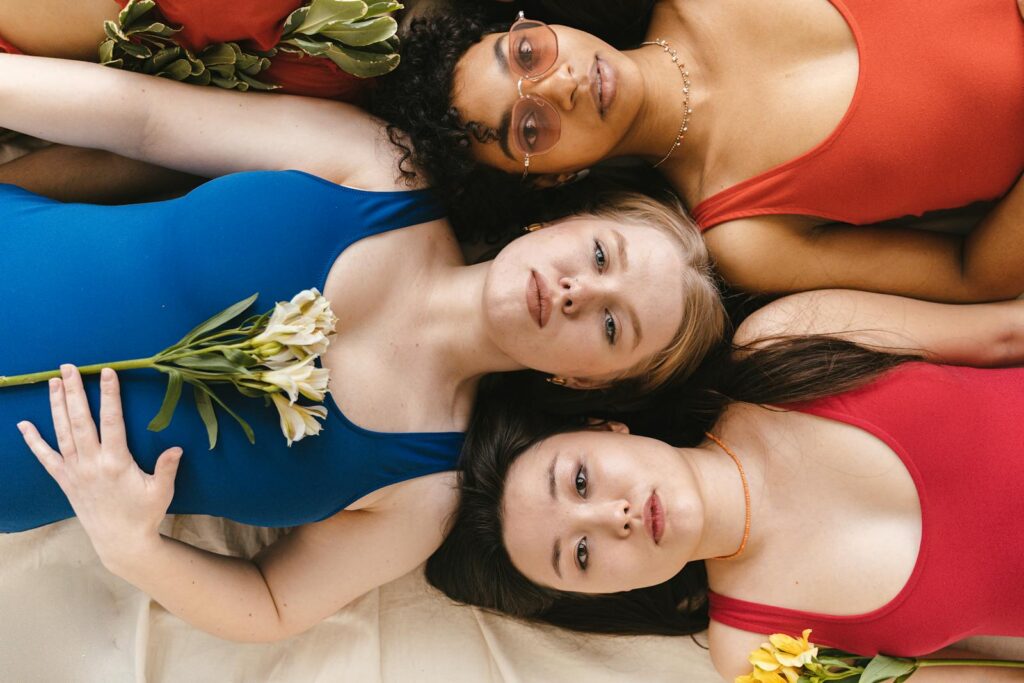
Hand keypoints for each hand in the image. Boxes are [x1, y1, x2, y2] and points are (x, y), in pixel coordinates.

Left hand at [18, 365, 181, 565]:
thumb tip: (177, 448)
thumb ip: (166, 467)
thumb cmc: (145, 515)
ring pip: (62, 432)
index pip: (112, 420)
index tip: (106, 372)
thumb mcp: (162, 491)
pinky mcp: (65, 481)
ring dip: (57, 405)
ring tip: (54, 382)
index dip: (109, 395)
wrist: (119, 542)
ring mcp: (74, 472)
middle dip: (74, 391)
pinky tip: (23, 425)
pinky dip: (33, 441)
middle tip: (69, 367)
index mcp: (116, 462)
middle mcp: (91, 463)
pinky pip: (45, 457)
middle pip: (80, 420)